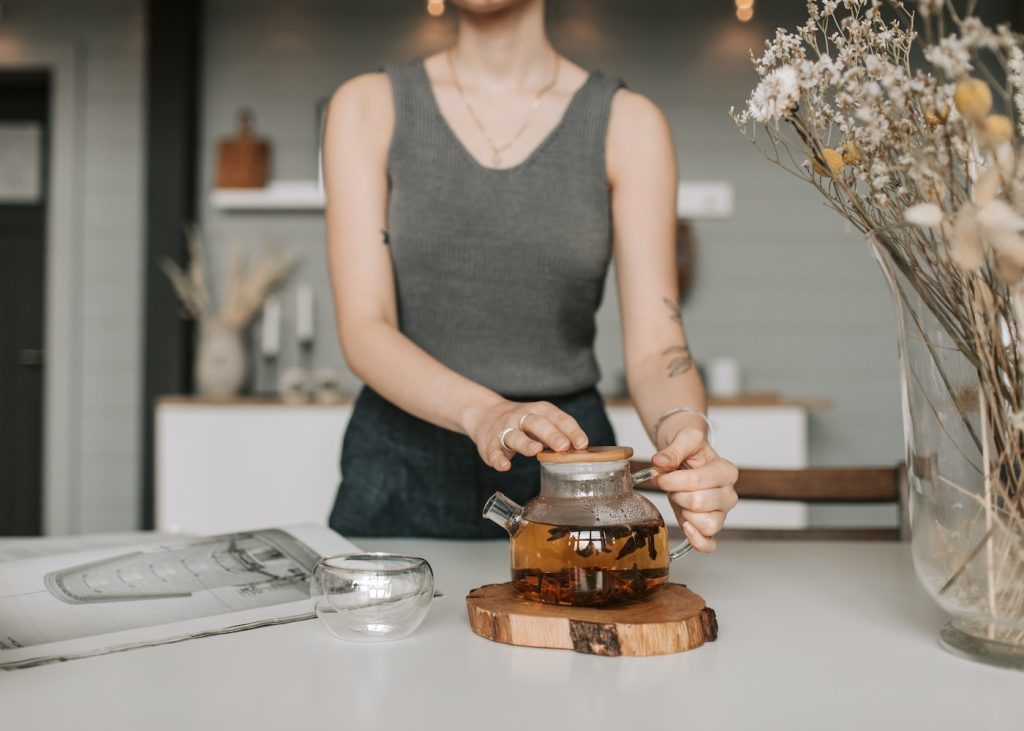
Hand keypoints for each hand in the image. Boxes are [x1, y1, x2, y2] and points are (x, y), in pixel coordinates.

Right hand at [465, 400, 589, 471]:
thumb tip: (581, 451)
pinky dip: (498, 459)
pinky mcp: (489, 443)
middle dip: (551, 435)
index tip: (583, 444)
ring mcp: (504, 430)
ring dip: (525, 443)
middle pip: (537, 424)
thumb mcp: (542, 421)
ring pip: (514, 436)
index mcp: (539, 411)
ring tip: (535, 451)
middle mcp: (521, 417)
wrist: (485, 414)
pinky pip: (493, 451)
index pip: (558, 418)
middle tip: (563, 446)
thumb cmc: (524, 422)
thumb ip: (559, 433)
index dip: (571, 430)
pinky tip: (505, 466)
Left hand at [652, 426, 738, 552]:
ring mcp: (721, 513)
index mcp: (726, 471)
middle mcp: (728, 494)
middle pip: (699, 502)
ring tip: (681, 501)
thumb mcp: (684, 439)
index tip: (661, 475)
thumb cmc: (691, 450)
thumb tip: (660, 462)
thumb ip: (673, 450)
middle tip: (672, 487)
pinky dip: (697, 540)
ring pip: (708, 524)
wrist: (688, 458)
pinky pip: (709, 544)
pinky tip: (686, 527)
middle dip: (677, 494)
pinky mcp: (710, 527)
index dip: (672, 480)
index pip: (697, 481)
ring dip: (686, 513)